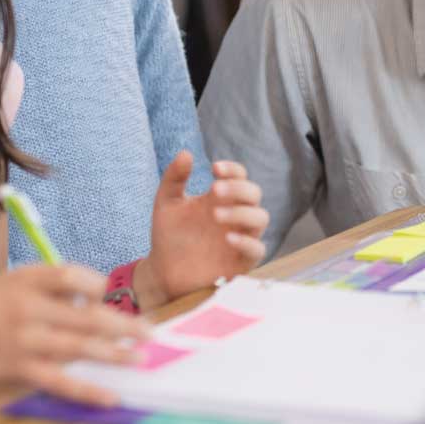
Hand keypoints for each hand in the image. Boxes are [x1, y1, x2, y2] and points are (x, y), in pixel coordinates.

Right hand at [0, 264, 149, 406]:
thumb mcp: (14, 281)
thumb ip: (53, 284)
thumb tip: (101, 296)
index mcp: (26, 280)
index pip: (70, 275)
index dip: (96, 284)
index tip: (109, 294)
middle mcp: (26, 308)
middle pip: (84, 315)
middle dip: (122, 324)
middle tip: (150, 331)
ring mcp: (24, 340)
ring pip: (78, 348)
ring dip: (114, 354)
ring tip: (140, 358)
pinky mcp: (20, 369)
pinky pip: (61, 381)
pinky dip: (88, 390)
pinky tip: (111, 396)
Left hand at [143, 152, 269, 301]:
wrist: (162, 272)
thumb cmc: (169, 236)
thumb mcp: (166, 204)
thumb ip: (174, 178)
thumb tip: (186, 153)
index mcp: (221, 198)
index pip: (240, 176)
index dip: (232, 169)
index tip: (214, 168)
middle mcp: (235, 215)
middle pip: (254, 193)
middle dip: (238, 188)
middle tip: (214, 190)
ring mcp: (241, 237)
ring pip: (261, 218)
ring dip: (242, 213)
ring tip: (216, 215)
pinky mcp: (242, 262)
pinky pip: (257, 249)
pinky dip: (247, 242)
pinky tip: (228, 238)